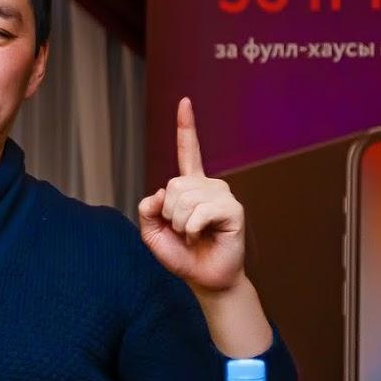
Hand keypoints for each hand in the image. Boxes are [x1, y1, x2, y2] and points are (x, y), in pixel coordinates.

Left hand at [137, 97, 246, 293]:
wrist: (205, 278)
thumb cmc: (182, 255)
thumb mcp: (152, 233)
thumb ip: (147, 210)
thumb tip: (161, 193)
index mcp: (190, 186)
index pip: (188, 151)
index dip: (186, 127)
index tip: (185, 102)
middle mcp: (208, 185)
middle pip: (173, 185)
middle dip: (168, 214)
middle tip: (183, 231)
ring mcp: (222, 195)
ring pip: (183, 199)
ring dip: (180, 224)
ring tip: (193, 235)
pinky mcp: (233, 209)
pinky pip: (199, 212)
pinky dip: (193, 229)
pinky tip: (203, 236)